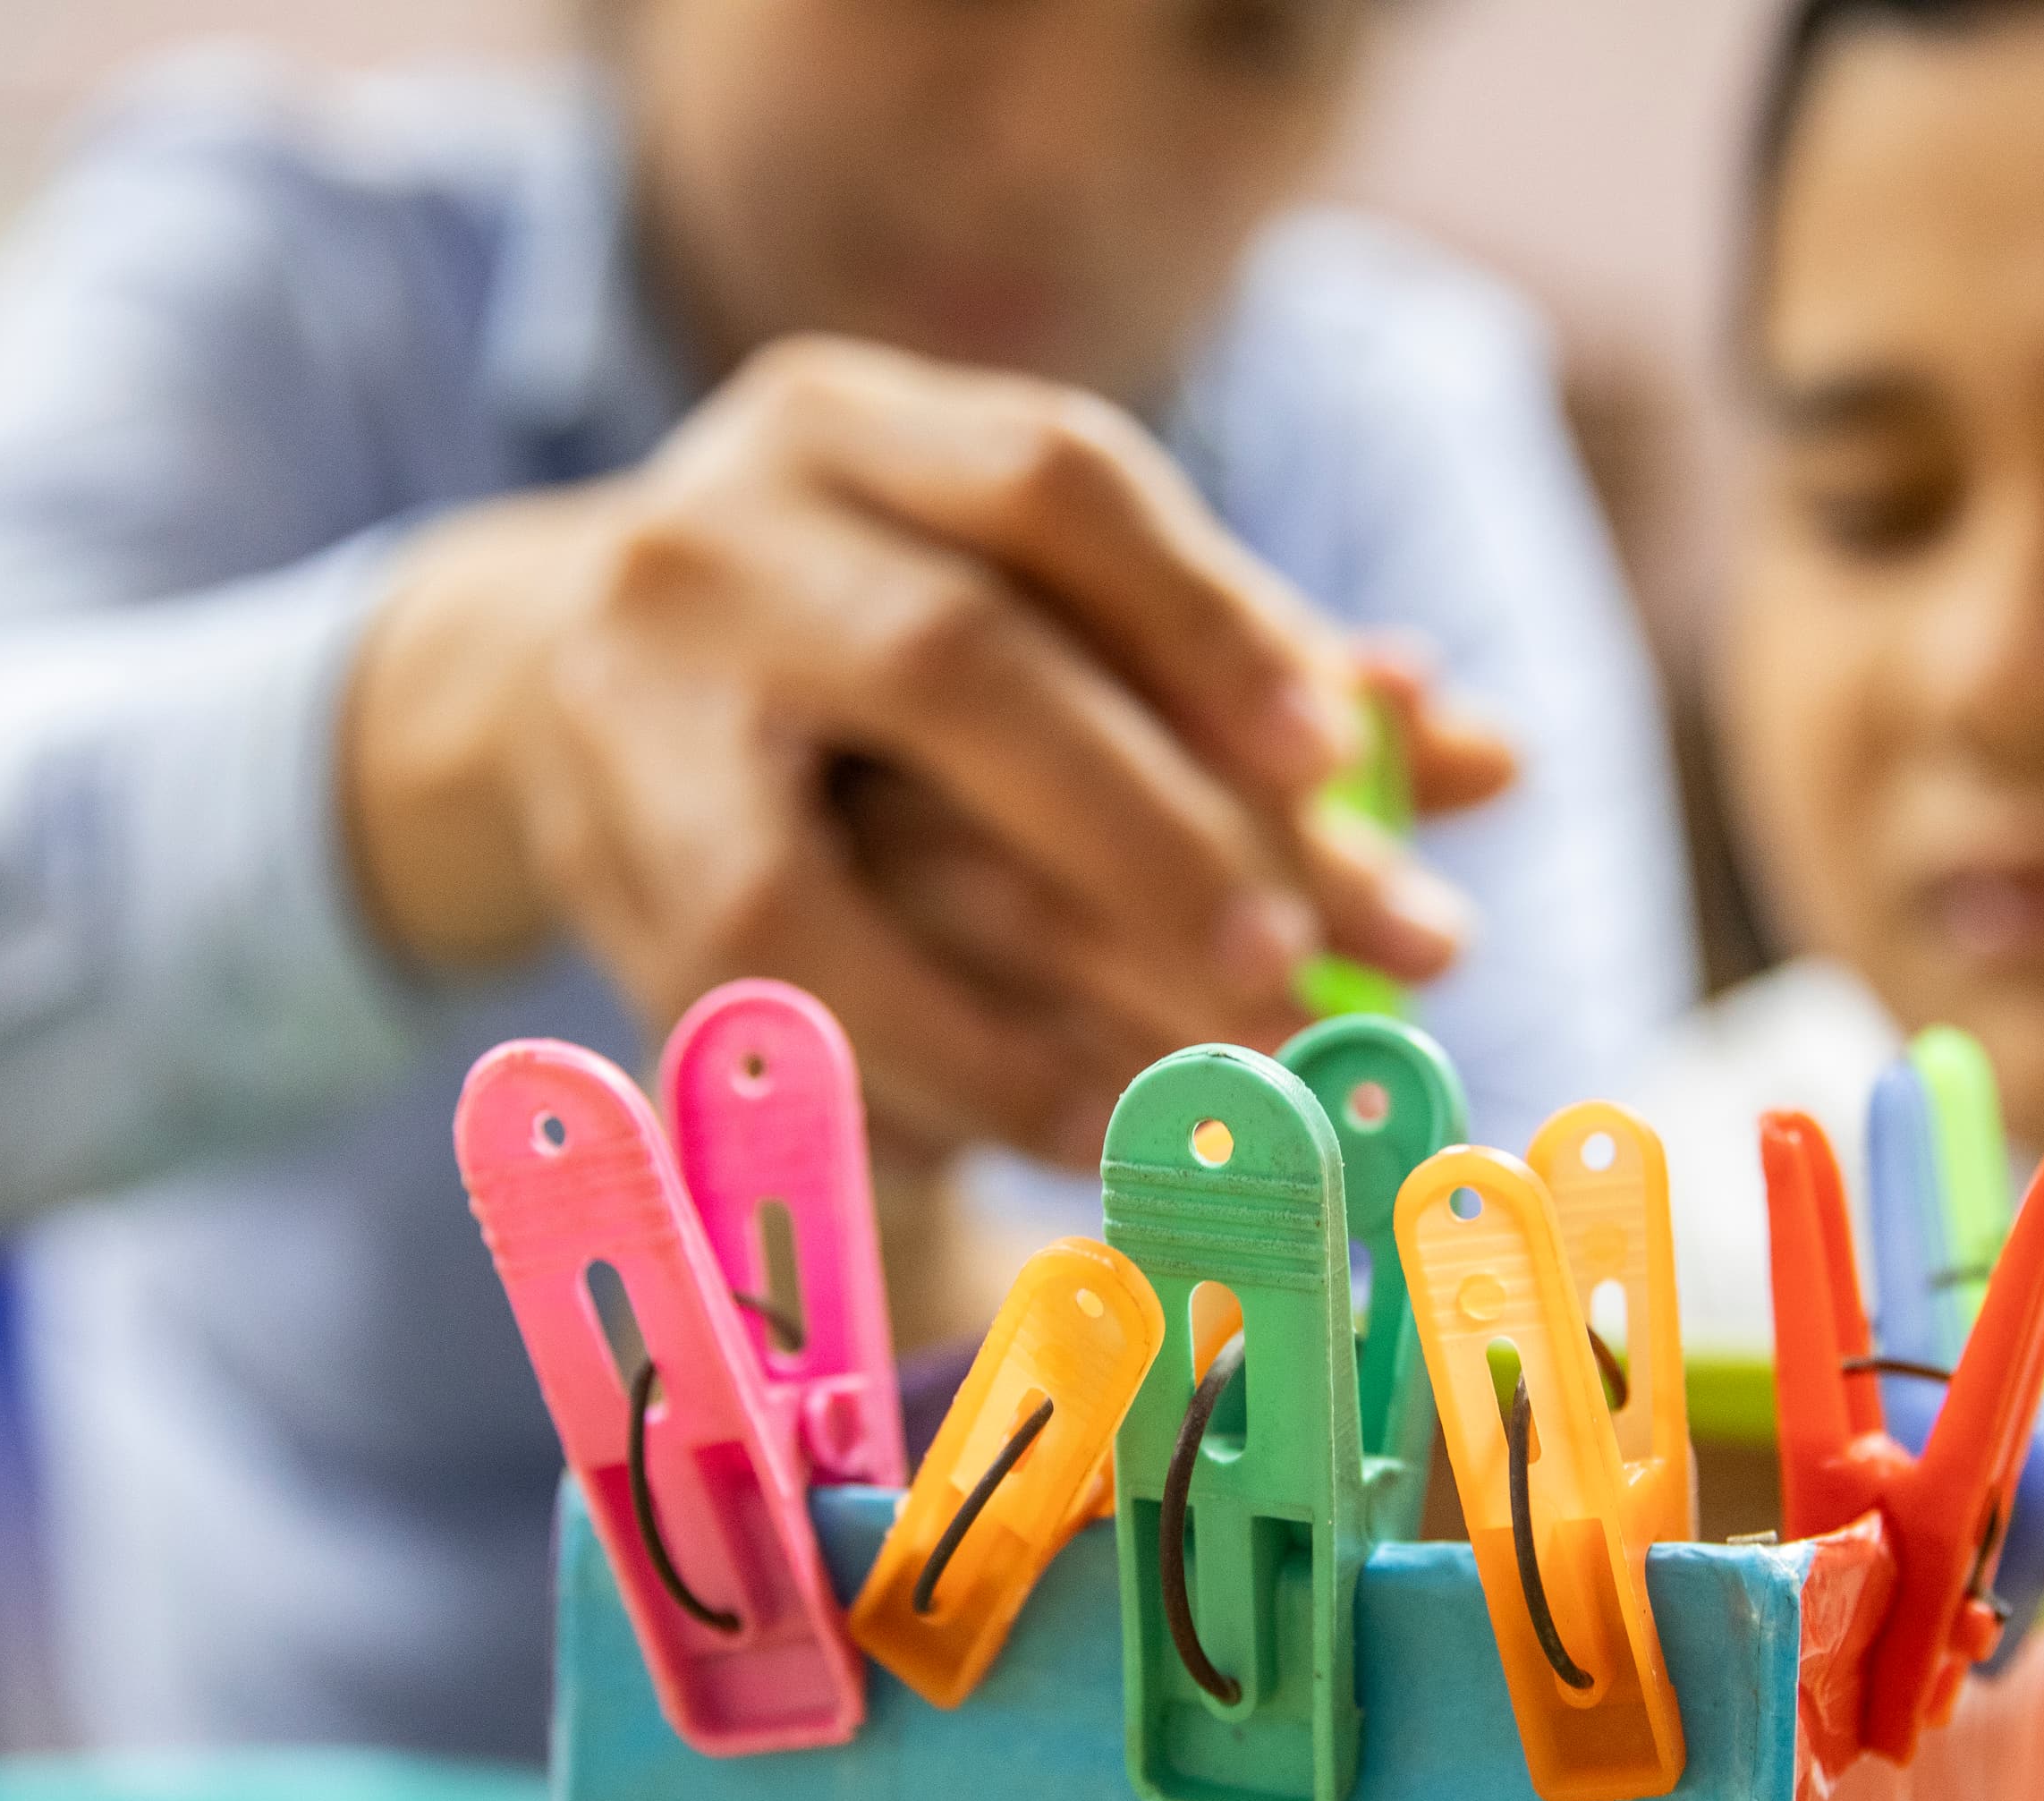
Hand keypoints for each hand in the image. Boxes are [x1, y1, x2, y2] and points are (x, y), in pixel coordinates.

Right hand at [340, 336, 1479, 1162]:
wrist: (552, 695)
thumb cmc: (877, 651)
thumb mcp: (1045, 609)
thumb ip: (1252, 671)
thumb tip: (1491, 760)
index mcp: (854, 424)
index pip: (1054, 482)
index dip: (1205, 616)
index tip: (1342, 757)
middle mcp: (718, 538)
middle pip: (951, 670)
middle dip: (1147, 833)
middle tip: (1304, 966)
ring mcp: (623, 715)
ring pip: (824, 881)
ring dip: (1040, 1006)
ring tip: (1225, 1092)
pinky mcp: (593, 893)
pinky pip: (768, 1015)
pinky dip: (941, 1079)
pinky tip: (1090, 1133)